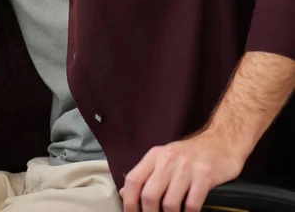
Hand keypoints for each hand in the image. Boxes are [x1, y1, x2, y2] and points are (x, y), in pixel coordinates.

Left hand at [120, 130, 244, 211]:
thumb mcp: (165, 157)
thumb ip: (146, 175)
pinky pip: (191, 205)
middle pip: (149, 195)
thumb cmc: (192, 154)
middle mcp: (168, 159)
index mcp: (155, 155)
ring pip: (169, 204)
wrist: (222, 141)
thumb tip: (124, 193)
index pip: (134, 179)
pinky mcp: (205, 176)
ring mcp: (187, 167)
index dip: (129, 202)